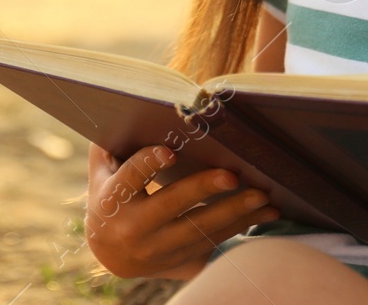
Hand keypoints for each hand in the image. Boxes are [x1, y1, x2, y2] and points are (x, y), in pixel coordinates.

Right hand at [85, 142, 280, 278]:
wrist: (111, 254)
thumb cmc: (110, 198)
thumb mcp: (101, 173)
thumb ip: (110, 144)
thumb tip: (131, 107)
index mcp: (111, 201)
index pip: (130, 178)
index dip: (148, 164)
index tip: (170, 152)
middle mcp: (134, 229)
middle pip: (172, 206)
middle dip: (203, 190)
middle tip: (232, 174)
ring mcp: (160, 250)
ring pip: (201, 230)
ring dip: (235, 212)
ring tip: (261, 195)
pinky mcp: (182, 260)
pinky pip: (217, 243)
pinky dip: (243, 226)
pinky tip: (266, 212)